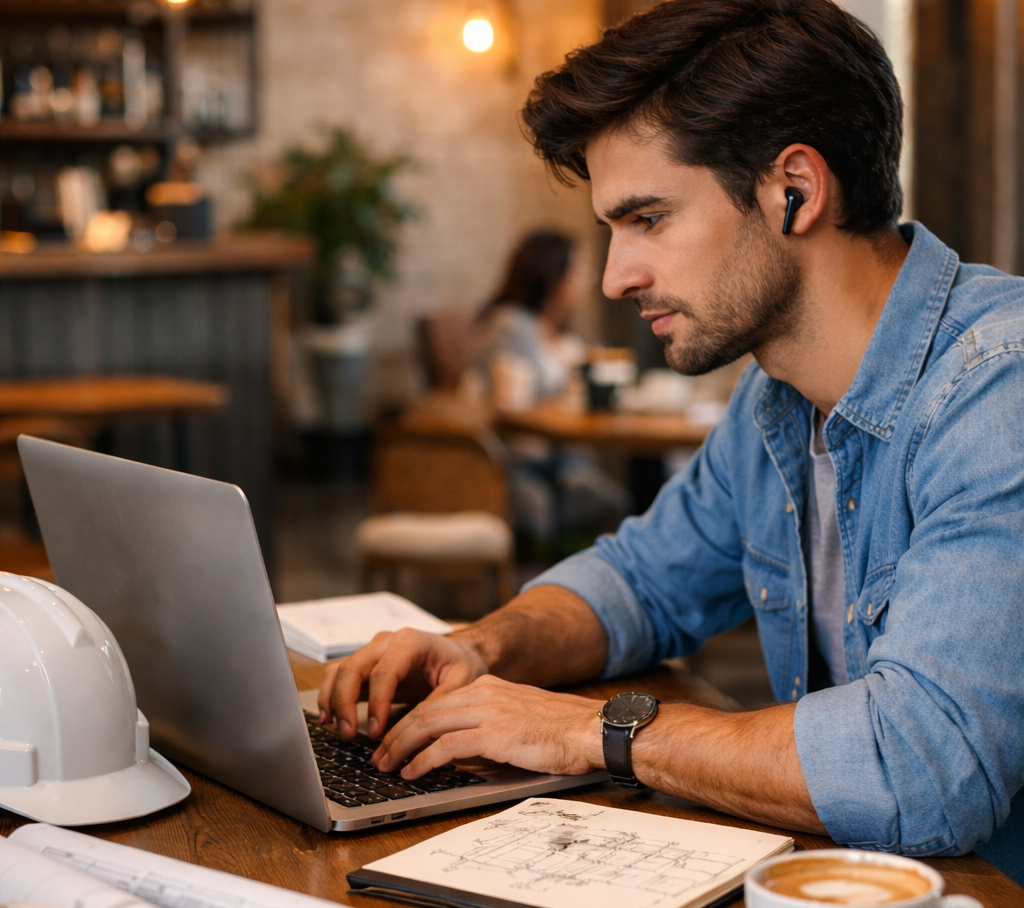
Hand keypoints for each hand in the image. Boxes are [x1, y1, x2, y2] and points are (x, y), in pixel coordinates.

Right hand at [317, 628, 488, 739]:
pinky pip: (339, 676)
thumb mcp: (462, 681)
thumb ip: (440, 702)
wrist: (460, 653)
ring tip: (337, 729)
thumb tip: (416, 731)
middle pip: (353, 667)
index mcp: (411, 641)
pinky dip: (331, 695)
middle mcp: (386, 641)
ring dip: (333, 699)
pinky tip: (331, 719)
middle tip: (348, 734)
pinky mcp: (366, 664)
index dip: (377, 703)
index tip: (376, 732)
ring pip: (339, 669)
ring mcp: (373, 651)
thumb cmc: (462, 665)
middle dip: (345, 702)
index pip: (384, 672)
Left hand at [372, 674, 604, 778]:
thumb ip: (490, 723)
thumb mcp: (519, 716)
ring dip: (402, 747)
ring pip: (428, 725)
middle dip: (397, 733)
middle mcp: (484, 692)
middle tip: (379, 754)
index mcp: (489, 686)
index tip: (395, 737)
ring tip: (386, 765)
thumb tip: (463, 748)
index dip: (410, 720)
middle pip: (426, 710)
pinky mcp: (494, 734)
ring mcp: (488, 711)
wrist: (590, 729)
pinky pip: (446, 747)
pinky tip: (413, 772)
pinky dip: (423, 760)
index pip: (437, 701)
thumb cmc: (562, 729)